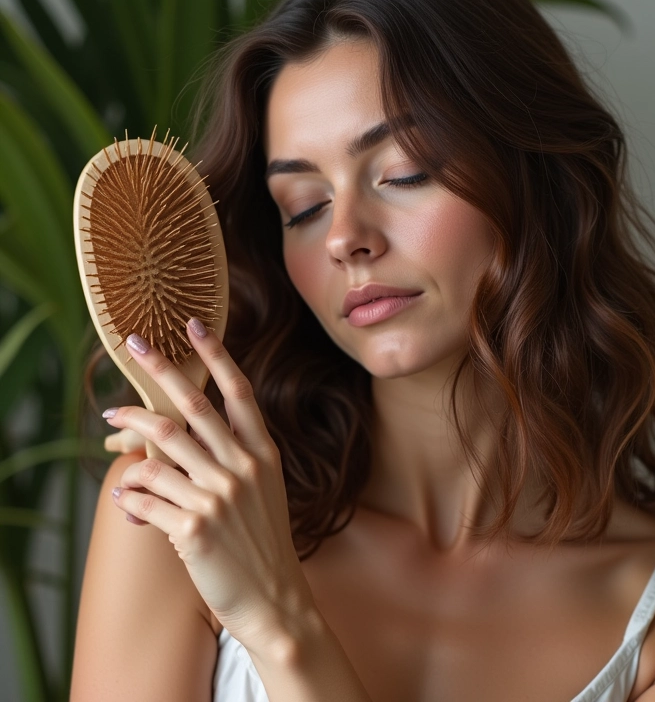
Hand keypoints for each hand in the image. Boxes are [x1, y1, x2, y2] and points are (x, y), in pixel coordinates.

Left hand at [104, 318, 315, 653]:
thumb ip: (234, 456)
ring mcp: (219, 496)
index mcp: (263, 452)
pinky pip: (145, 499)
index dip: (215, 355)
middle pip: (191, 405)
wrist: (275, 597)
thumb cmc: (264, 539)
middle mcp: (243, 467)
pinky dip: (130, 497)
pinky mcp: (194, 529)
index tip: (193, 325)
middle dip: (158, 369)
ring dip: (128, 433)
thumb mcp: (264, 488)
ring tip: (112, 425)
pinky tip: (127, 503)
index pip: (238, 391)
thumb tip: (185, 436)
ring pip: (157, 449)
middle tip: (134, 344)